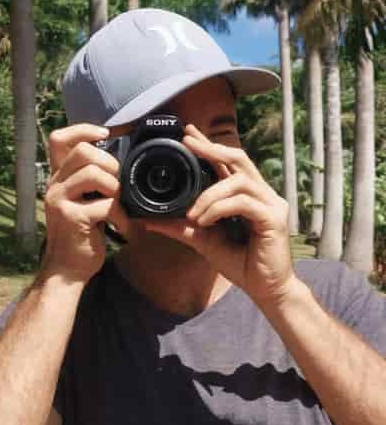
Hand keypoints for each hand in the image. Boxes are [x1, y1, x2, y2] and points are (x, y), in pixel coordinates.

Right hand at [40, 123, 127, 283]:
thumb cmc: (79, 234)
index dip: (84, 130)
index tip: (106, 137)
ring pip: (95, 173)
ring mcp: (60, 201)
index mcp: (58, 178)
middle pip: (83, 151)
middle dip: (110, 163)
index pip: (59, 138)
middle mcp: (54, 185)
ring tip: (118, 205)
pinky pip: (106, 204)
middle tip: (117, 185)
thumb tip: (119, 158)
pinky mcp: (73, 219)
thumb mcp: (80, 201)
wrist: (67, 269)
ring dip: (116, 188)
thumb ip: (89, 181)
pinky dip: (121, 216)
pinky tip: (121, 228)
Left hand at [142, 124, 295, 305]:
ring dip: (209, 195)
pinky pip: (243, 203)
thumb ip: (181, 227)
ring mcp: (271, 204)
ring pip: (237, 181)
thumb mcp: (203, 241)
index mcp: (248, 195)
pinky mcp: (274, 219)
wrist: (265, 290)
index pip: (228, 162)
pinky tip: (205, 222)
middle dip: (211, 149)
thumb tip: (150, 220)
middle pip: (238, 159)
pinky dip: (219, 209)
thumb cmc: (240, 263)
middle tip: (187, 143)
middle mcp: (262, 194)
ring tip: (193, 215)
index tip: (188, 133)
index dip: (209, 146)